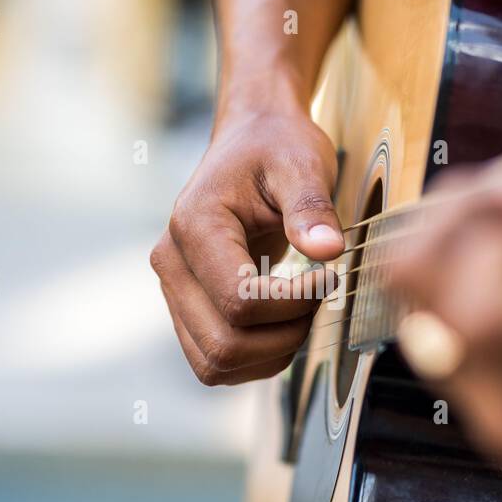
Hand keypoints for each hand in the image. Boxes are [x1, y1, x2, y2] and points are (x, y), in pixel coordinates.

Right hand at [152, 108, 343, 384]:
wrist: (252, 138)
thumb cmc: (275, 146)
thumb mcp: (301, 163)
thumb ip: (312, 206)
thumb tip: (328, 251)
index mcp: (194, 226)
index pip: (238, 301)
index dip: (292, 303)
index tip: (329, 276)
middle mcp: (172, 263)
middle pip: (222, 345)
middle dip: (283, 336)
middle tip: (319, 298)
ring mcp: (174, 290)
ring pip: (214, 363)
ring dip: (270, 353)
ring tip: (303, 311)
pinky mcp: (186, 307)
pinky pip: (213, 361)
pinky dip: (256, 358)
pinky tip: (285, 323)